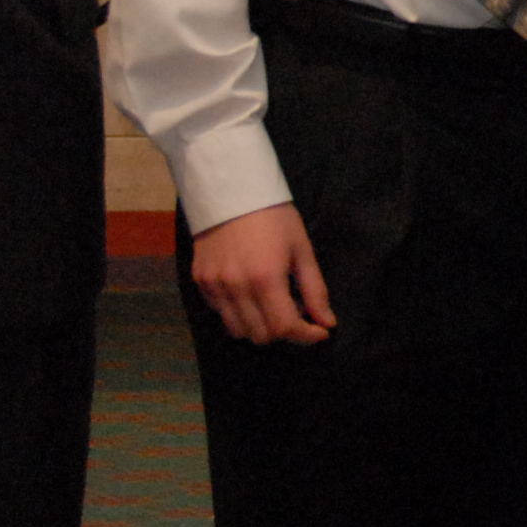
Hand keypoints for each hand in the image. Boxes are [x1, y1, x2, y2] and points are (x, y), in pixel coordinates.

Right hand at [195, 201, 335, 343]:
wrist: (231, 189)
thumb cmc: (274, 217)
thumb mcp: (301, 249)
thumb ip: (315, 290)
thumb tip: (327, 323)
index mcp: (265, 278)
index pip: (285, 328)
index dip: (307, 336)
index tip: (320, 331)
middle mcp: (236, 288)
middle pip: (261, 336)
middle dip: (284, 332)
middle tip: (297, 311)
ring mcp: (214, 286)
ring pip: (238, 330)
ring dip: (260, 327)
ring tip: (272, 304)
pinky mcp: (200, 281)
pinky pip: (221, 313)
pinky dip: (239, 314)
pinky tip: (250, 294)